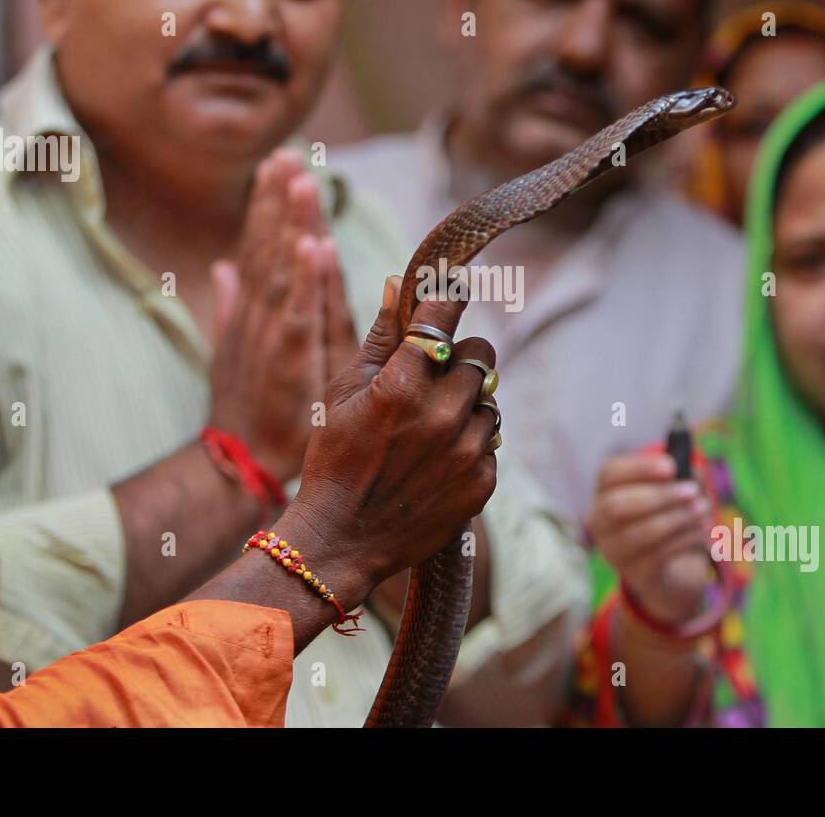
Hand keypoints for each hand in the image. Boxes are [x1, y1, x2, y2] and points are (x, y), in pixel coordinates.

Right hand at [207, 149, 354, 480]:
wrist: (242, 463)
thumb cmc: (249, 410)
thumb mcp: (237, 354)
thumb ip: (232, 306)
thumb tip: (223, 263)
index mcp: (253, 313)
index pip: (261, 249)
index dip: (268, 206)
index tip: (278, 163)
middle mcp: (261, 318)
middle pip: (270, 250)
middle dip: (278, 201)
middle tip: (287, 155)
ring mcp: (273, 338)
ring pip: (283, 271)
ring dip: (290, 224)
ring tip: (299, 181)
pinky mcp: (290, 363)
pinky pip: (300, 314)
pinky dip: (307, 281)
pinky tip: (315, 247)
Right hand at [287, 275, 499, 599]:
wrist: (342, 540)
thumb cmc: (334, 459)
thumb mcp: (343, 393)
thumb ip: (379, 338)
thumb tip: (398, 284)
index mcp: (403, 385)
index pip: (444, 316)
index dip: (450, 295)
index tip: (453, 287)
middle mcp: (442, 414)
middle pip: (481, 354)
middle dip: (461, 356)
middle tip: (436, 374)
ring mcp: (467, 451)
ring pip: (490, 399)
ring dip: (467, 403)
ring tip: (430, 426)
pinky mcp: (482, 482)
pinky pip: (490, 442)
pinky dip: (469, 442)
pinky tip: (437, 458)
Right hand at [589, 452, 712, 623]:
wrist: (664, 567)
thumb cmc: (664, 515)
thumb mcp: (671, 492)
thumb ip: (682, 477)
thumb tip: (695, 474)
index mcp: (604, 491)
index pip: (609, 473)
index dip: (639, 468)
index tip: (672, 466)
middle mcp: (600, 521)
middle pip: (616, 505)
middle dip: (659, 496)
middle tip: (693, 490)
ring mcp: (614, 551)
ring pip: (640, 533)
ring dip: (677, 518)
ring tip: (703, 509)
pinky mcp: (636, 572)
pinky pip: (659, 555)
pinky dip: (684, 539)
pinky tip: (701, 530)